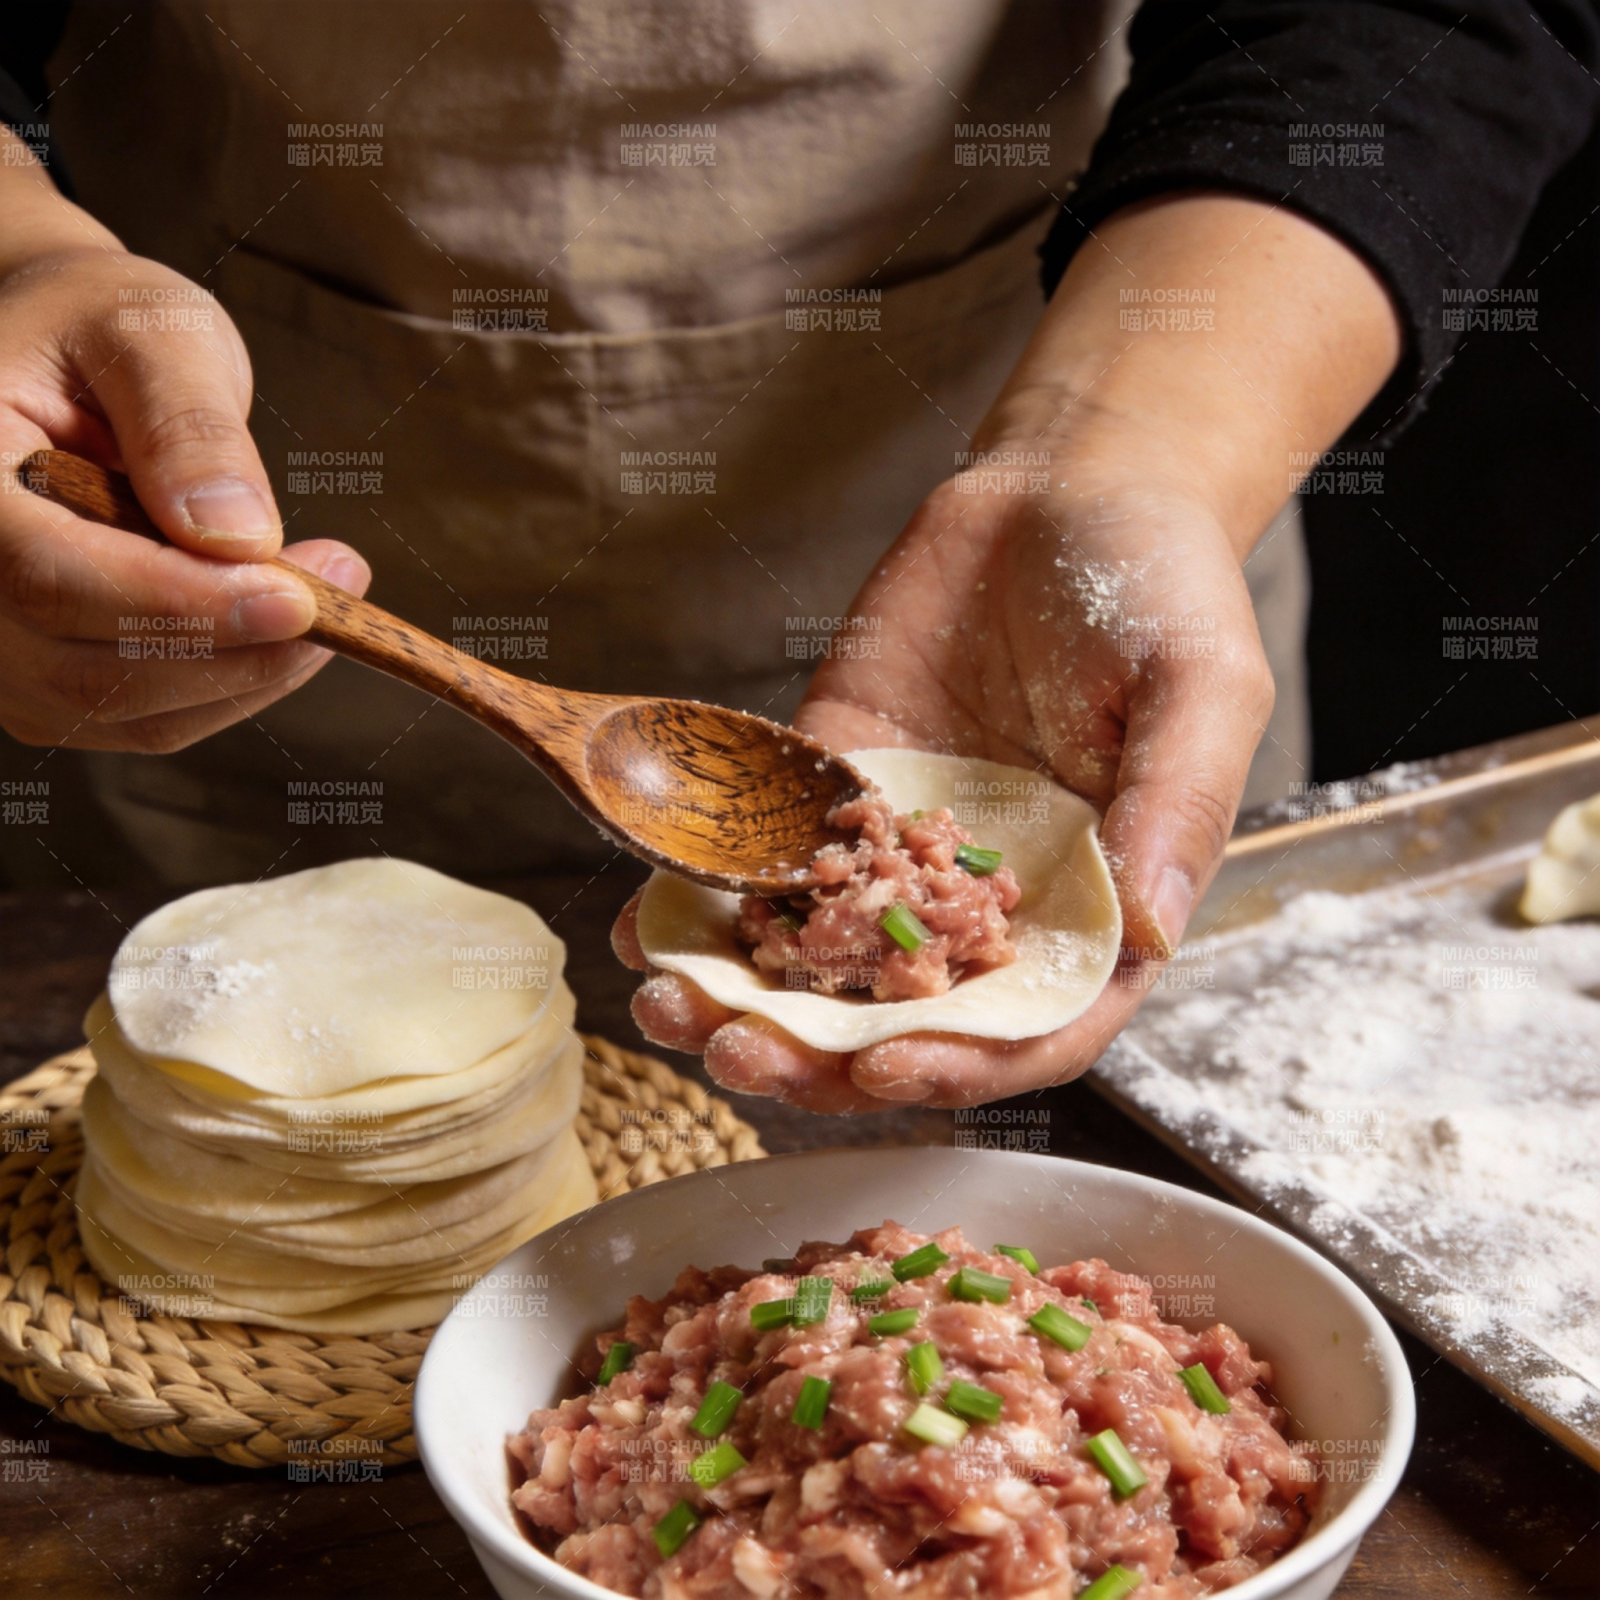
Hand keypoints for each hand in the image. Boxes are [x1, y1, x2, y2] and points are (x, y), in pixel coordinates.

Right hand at [0, 129, 367, 752]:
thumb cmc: (102, 329)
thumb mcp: (151, 332)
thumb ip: (188, 426)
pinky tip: (288, 621)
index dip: (178, 602)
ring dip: (249, 673)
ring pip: (128, 710)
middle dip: (235, 646)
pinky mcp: (51, 680)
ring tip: (332, 594)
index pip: (48, 575)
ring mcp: (0, 645)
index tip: (298, 599)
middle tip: (345, 589)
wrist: (72, 358)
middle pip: (86, 666)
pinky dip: (235, 684)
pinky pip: (151, 718)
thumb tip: (237, 535)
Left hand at [617, 470, 1268, 1110]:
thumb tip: (1147, 923)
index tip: (879, 1069)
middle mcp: (988, 900)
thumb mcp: (1204, 687)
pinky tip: (644, 922)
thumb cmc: (1164, 585)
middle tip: (738, 1055)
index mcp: (1090, 905)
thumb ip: (1179, 805)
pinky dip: (705, 901)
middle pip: (900, 1013)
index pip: (1027, 1027)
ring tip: (666, 1007)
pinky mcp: (834, 789)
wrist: (1065, 487)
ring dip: (742, 996)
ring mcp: (901, 849)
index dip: (957, 1065)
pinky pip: (765, 860)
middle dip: (817, 1051)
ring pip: (818, 955)